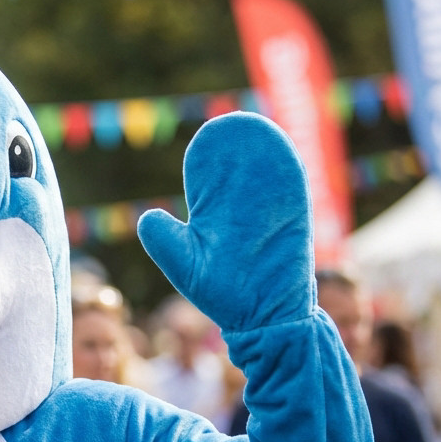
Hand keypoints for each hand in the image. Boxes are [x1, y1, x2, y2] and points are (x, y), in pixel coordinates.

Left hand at [137, 113, 314, 333]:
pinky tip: (279, 146)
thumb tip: (146, 214)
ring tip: (253, 126)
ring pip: (266, 173)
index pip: (211, 179)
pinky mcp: (293, 220)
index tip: (204, 139)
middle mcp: (244, 211)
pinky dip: (286, 165)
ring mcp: (270, 213)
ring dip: (262, 149)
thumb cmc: (223, 297)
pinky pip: (291, 187)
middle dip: (236, 146)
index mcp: (217, 218)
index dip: (207, 158)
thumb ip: (163, 240)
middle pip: (240, 169)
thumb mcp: (185, 267)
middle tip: (228, 123)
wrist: (262, 318)